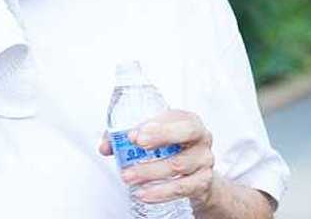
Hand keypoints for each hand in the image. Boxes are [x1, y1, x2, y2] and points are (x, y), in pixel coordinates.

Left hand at [99, 110, 216, 207]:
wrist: (195, 177)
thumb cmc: (172, 151)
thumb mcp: (153, 139)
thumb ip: (126, 139)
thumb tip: (105, 147)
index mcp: (188, 121)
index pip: (177, 117)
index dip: (158, 124)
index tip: (135, 133)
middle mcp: (201, 138)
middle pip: (187, 133)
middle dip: (161, 137)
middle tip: (136, 145)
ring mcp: (204, 160)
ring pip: (179, 165)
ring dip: (150, 171)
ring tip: (128, 176)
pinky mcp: (203, 182)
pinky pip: (182, 188)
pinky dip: (161, 192)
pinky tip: (144, 194)